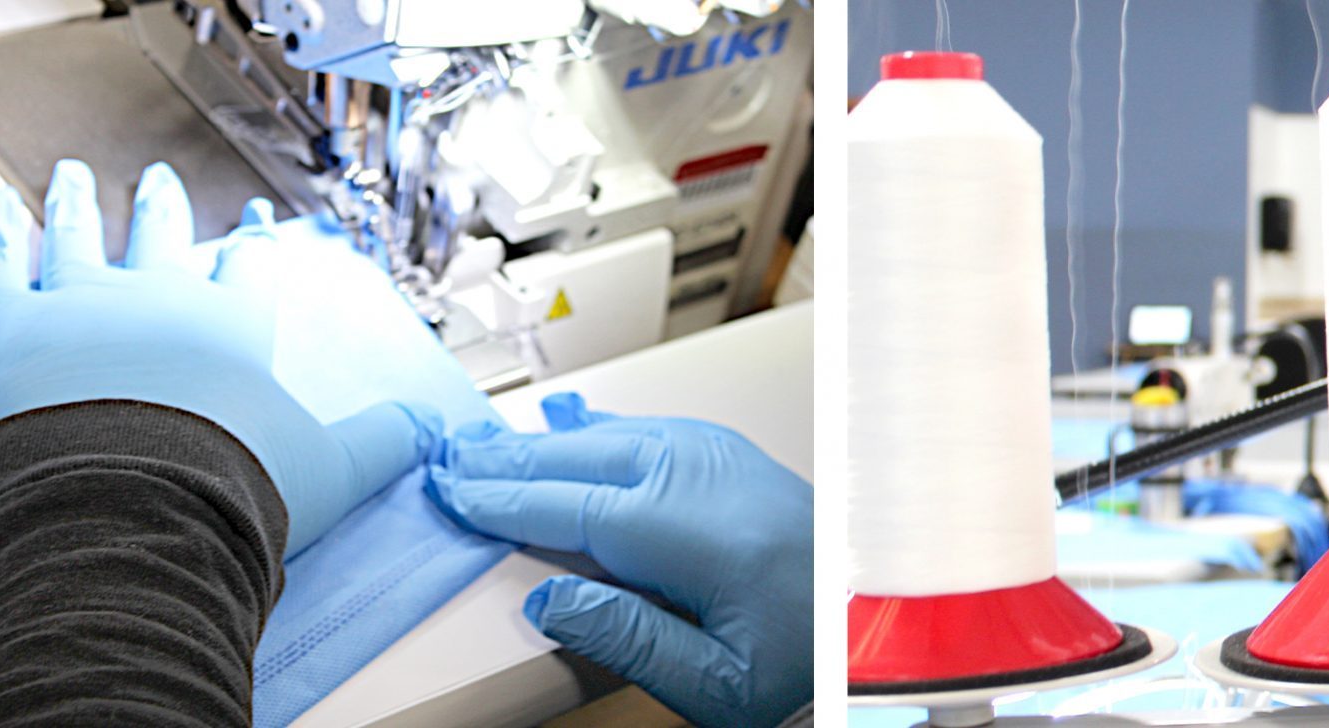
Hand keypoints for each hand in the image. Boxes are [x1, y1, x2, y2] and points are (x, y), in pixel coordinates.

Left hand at [0, 160, 439, 556]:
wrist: (137, 505)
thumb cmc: (234, 488)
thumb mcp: (332, 469)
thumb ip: (383, 441)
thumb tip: (430, 427)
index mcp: (233, 328)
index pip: (249, 268)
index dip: (254, 242)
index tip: (254, 218)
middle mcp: (157, 300)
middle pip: (159, 236)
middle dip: (160, 205)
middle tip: (157, 177)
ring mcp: (79, 305)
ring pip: (74, 236)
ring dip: (72, 204)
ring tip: (68, 177)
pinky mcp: (8, 327)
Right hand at [427, 393, 810, 727]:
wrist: (877, 644)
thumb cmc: (812, 669)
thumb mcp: (717, 686)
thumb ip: (630, 641)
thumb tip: (549, 602)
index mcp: (711, 540)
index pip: (581, 507)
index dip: (508, 500)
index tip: (455, 494)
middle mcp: (725, 487)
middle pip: (595, 457)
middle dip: (517, 457)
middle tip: (451, 457)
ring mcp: (741, 468)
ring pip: (626, 436)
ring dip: (556, 439)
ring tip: (494, 444)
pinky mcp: (751, 470)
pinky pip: (664, 432)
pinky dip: (608, 429)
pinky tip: (580, 427)